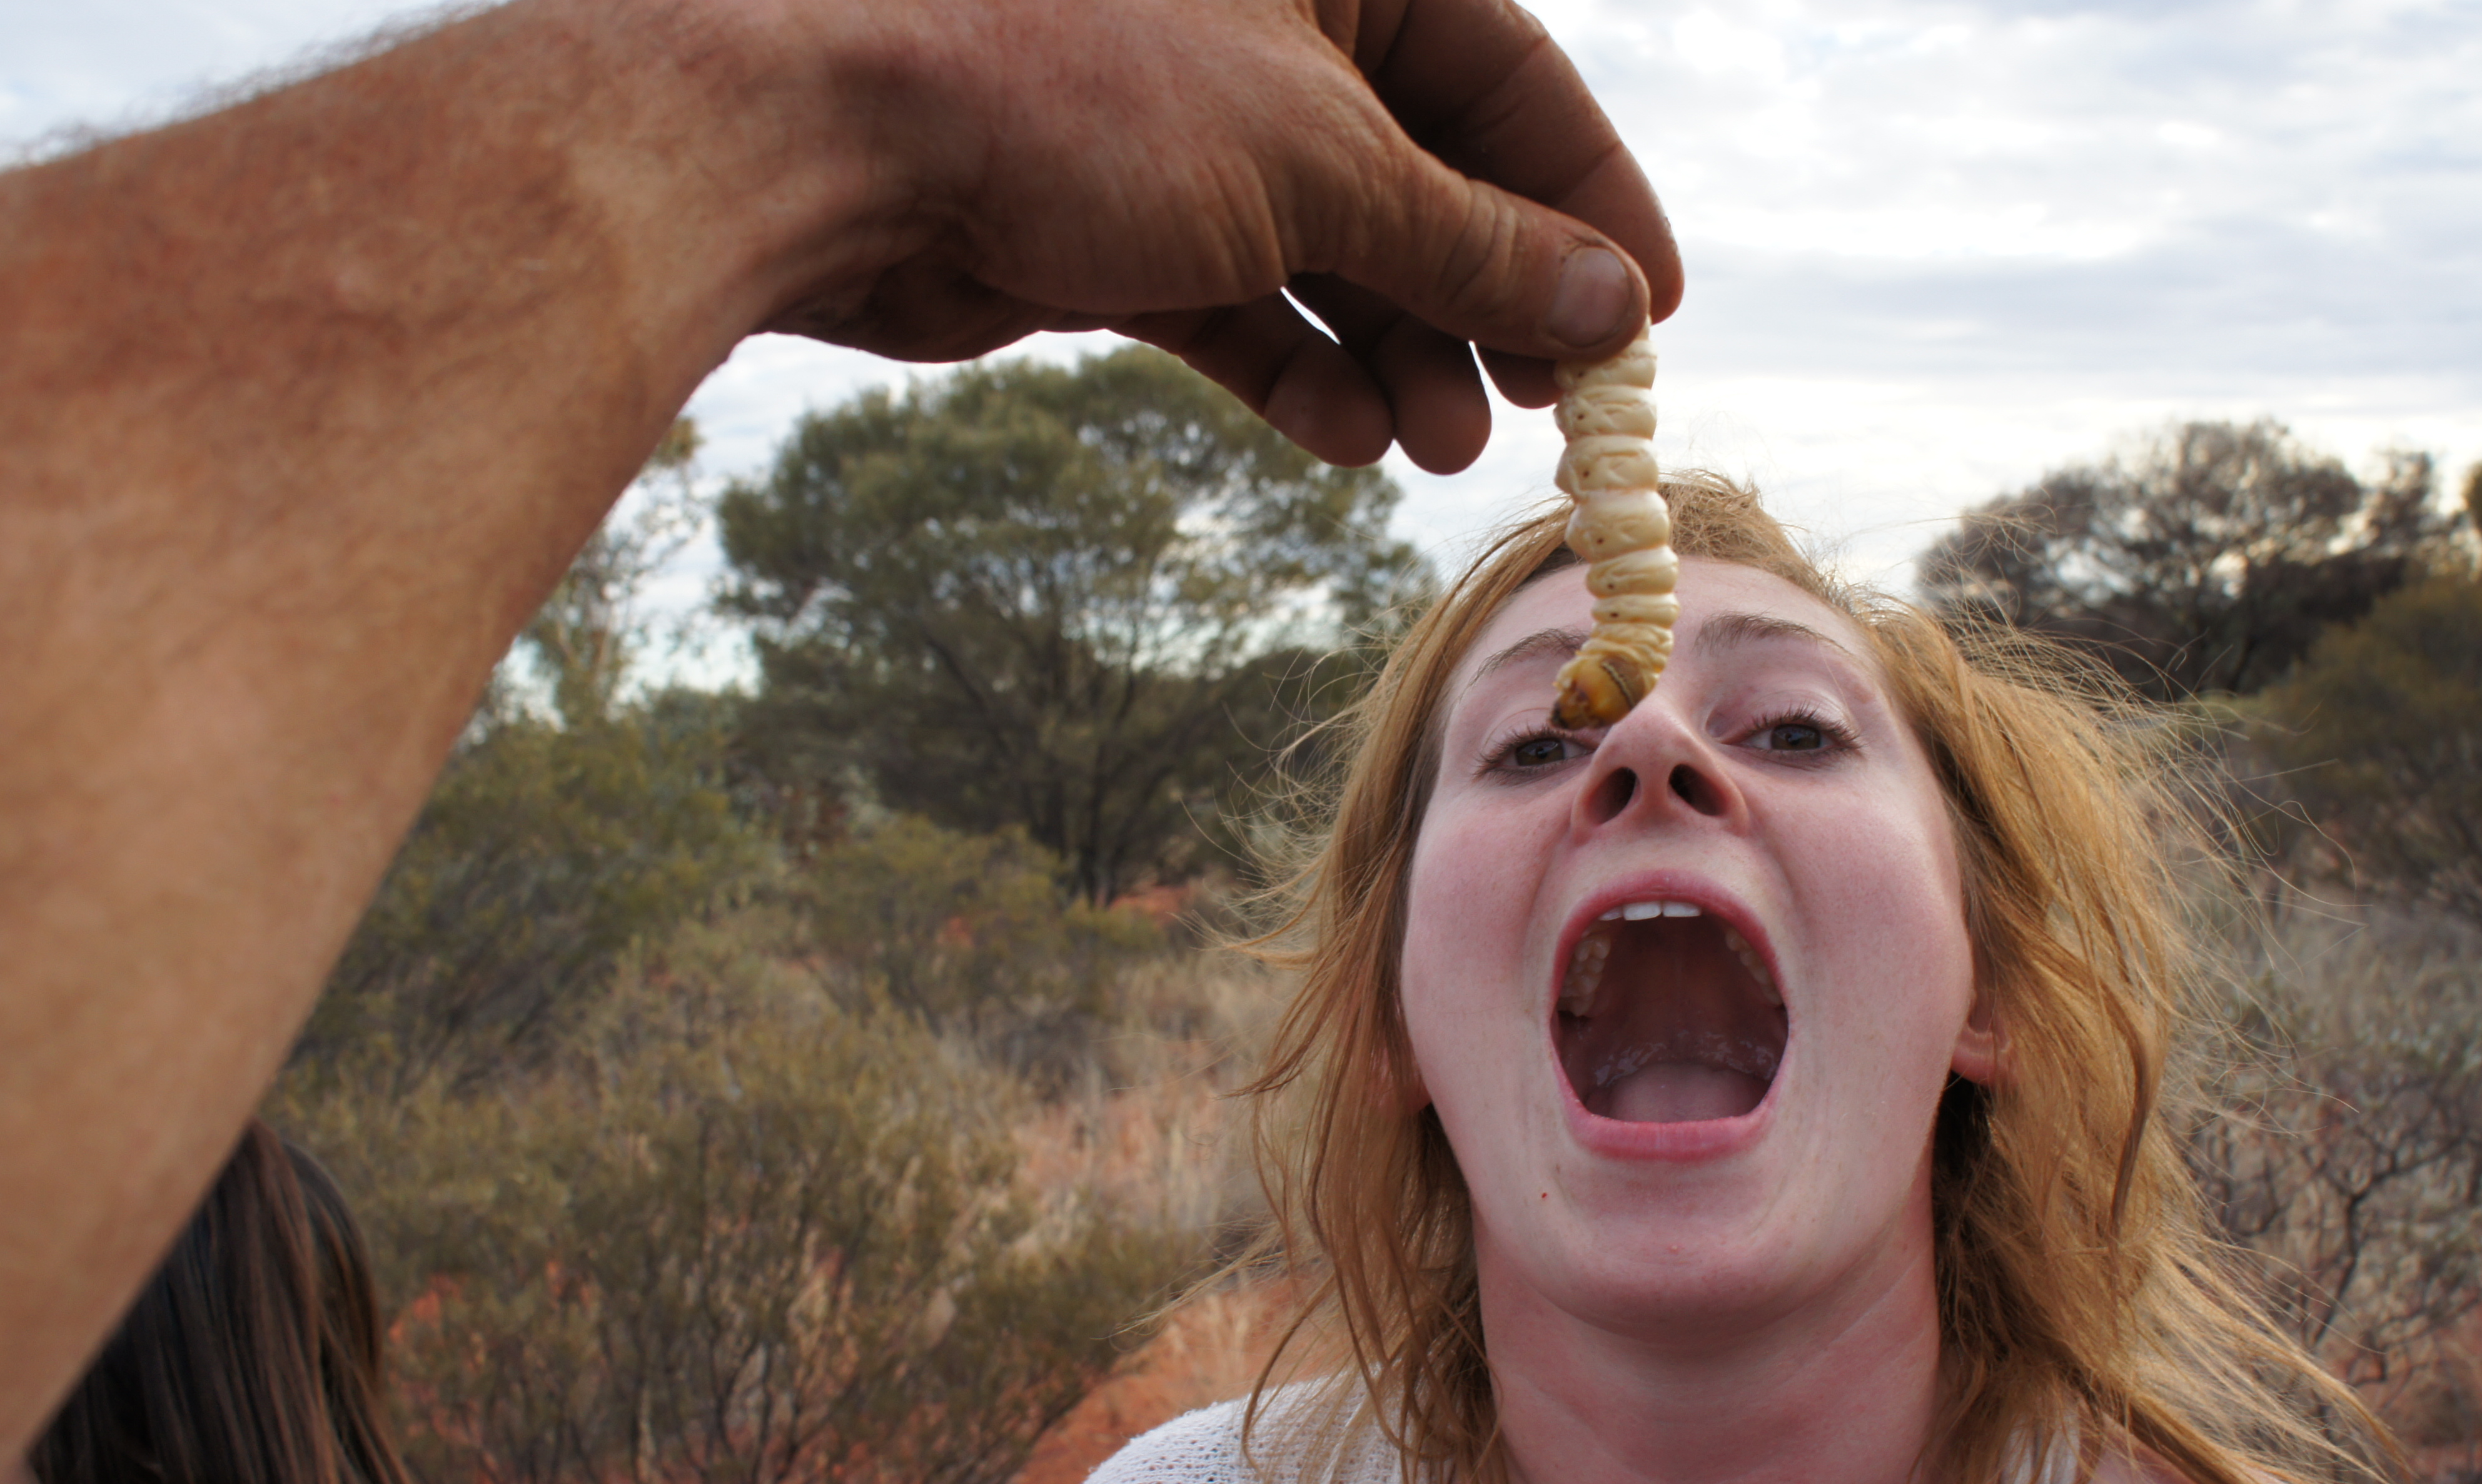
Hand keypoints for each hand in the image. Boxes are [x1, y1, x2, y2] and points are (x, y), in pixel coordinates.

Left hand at [753, 0, 1682, 471]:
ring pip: (1337, 251)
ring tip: (1435, 444)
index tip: (1647, 319)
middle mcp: (1268, 26)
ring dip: (1399, 354)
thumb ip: (1472, 240)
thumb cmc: (1075, 95)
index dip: (1586, 198)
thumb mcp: (1320, 166)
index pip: (1509, 71)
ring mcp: (1187, 126)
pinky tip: (1340, 438)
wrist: (833, 141)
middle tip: (1545, 411)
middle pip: (1428, 172)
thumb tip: (1610, 306)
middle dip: (1488, 300)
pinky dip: (1296, 368)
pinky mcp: (1116, 219)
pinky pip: (1244, 300)